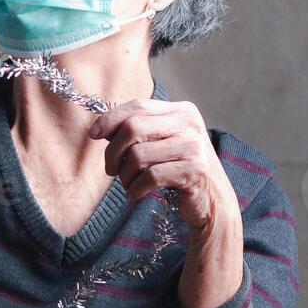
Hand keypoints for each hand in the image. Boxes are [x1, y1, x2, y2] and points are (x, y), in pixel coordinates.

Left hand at [90, 98, 239, 232]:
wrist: (213, 201)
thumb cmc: (179, 170)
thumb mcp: (161, 144)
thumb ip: (137, 131)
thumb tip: (100, 128)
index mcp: (181, 111)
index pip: (138, 105)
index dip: (111, 119)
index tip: (94, 135)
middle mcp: (190, 124)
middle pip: (133, 128)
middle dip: (113, 151)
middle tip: (110, 169)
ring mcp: (194, 147)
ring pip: (138, 155)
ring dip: (124, 174)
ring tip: (127, 183)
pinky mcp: (195, 171)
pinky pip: (150, 176)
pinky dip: (135, 188)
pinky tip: (135, 194)